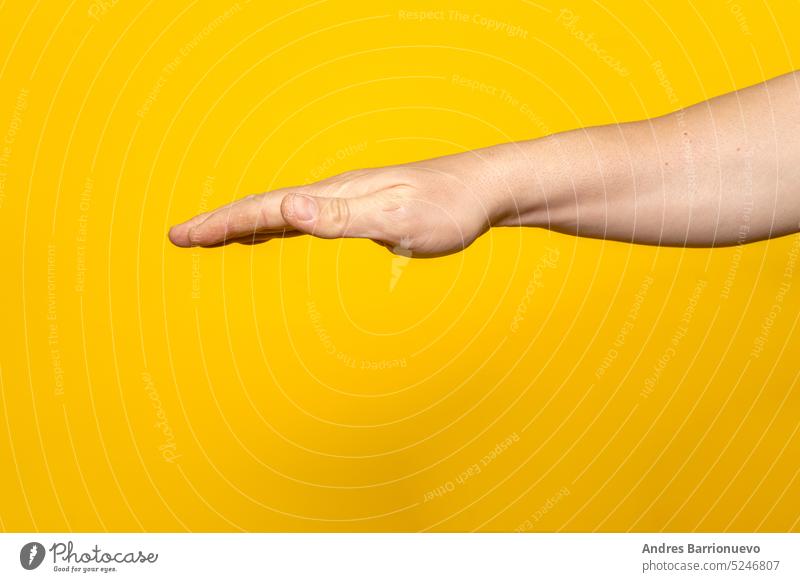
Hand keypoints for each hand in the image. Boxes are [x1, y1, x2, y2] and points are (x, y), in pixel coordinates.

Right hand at [168, 150, 516, 256]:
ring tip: (214, 236)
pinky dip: (280, 226)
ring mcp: (348, 200)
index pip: (266, 209)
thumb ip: (341, 218)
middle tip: (180, 236)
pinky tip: (280, 231)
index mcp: (334, 196)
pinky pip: (308, 218)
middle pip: (266, 207)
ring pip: (284, 212)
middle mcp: (336, 194)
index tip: (181, 236)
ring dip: (246, 224)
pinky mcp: (364, 210)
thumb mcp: (396, 220)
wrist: (484, 190)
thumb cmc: (447, 207)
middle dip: (221, 223)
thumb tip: (288, 207)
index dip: (221, 223)